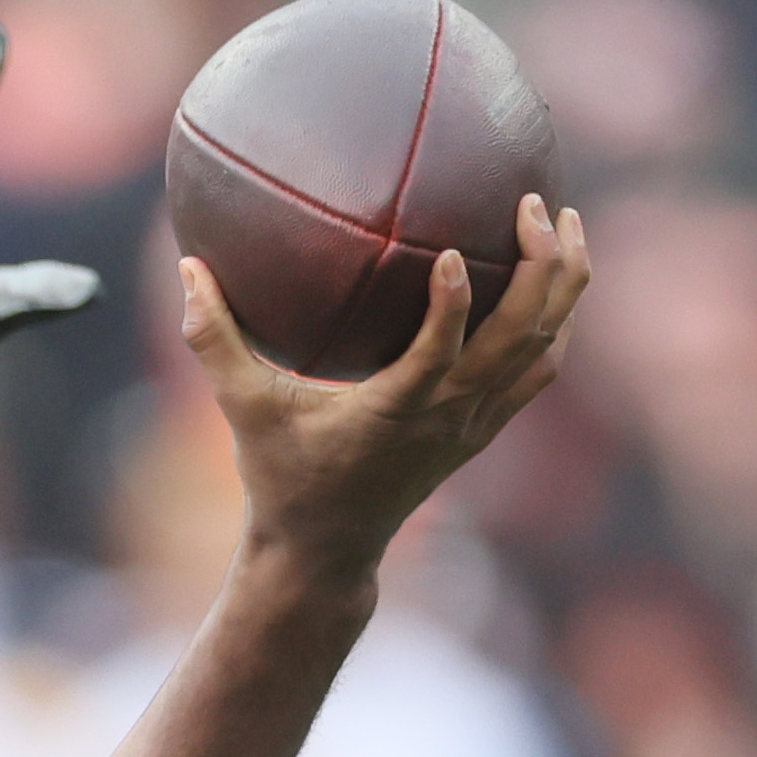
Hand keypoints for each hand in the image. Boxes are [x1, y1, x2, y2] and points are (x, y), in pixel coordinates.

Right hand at [185, 193, 587, 579]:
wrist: (327, 552)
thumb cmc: (283, 477)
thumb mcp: (244, 410)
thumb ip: (214, 338)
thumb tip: (187, 264)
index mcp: (395, 412)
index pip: (437, 357)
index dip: (452, 308)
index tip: (455, 252)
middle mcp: (448, 417)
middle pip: (521, 340)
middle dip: (541, 269)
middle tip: (537, 204)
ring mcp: (474, 425)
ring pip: (545, 350)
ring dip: (564, 288)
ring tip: (569, 222)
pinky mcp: (484, 430)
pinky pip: (539, 370)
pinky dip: (555, 322)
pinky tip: (553, 279)